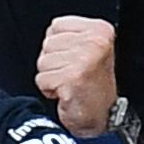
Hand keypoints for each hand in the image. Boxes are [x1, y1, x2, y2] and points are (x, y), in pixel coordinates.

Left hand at [35, 15, 119, 139]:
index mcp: (100, 29)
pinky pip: (42, 79)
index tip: (75, 60)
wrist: (102, 117)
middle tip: (73, 74)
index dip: (58, 47)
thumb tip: (49, 32)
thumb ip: (71, 35)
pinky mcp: (73, 77)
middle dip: (53, 62)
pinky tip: (67, 93)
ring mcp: (85, 58)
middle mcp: (96, 41)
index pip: (56, 26)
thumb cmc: (92, 85)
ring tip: (70, 83)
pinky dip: (49, 90)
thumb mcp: (88, 49)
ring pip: (42, 61)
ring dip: (51, 76)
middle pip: (47, 43)